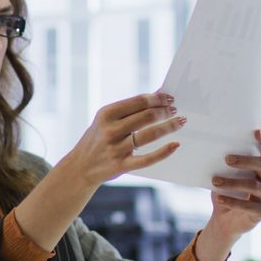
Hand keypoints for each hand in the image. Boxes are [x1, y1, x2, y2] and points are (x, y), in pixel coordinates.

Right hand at [62, 92, 185, 188]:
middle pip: (146, 117)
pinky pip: (147, 159)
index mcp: (106, 114)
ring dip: (168, 127)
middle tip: (175, 109)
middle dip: (165, 111)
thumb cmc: (98, 138)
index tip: (169, 98)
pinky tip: (175, 145)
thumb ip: (131, 108)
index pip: (138, 102)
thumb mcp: (107, 119)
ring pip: (149, 135)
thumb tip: (158, 94)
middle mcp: (110, 130)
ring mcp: (116, 149)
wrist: (80, 166)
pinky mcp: (121, 166)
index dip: (157, 98)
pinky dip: (163, 152)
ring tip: (180, 121)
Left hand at [195, 130, 260, 260]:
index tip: (256, 132)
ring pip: (254, 186)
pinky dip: (232, 201)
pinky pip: (249, 206)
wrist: (225, 219)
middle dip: (245, 161)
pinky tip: (219, 198)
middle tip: (227, 159)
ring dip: (233, 183)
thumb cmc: (225, 192)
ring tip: (215, 181)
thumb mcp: (223, 175)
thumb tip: (210, 147)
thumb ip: (224, 163)